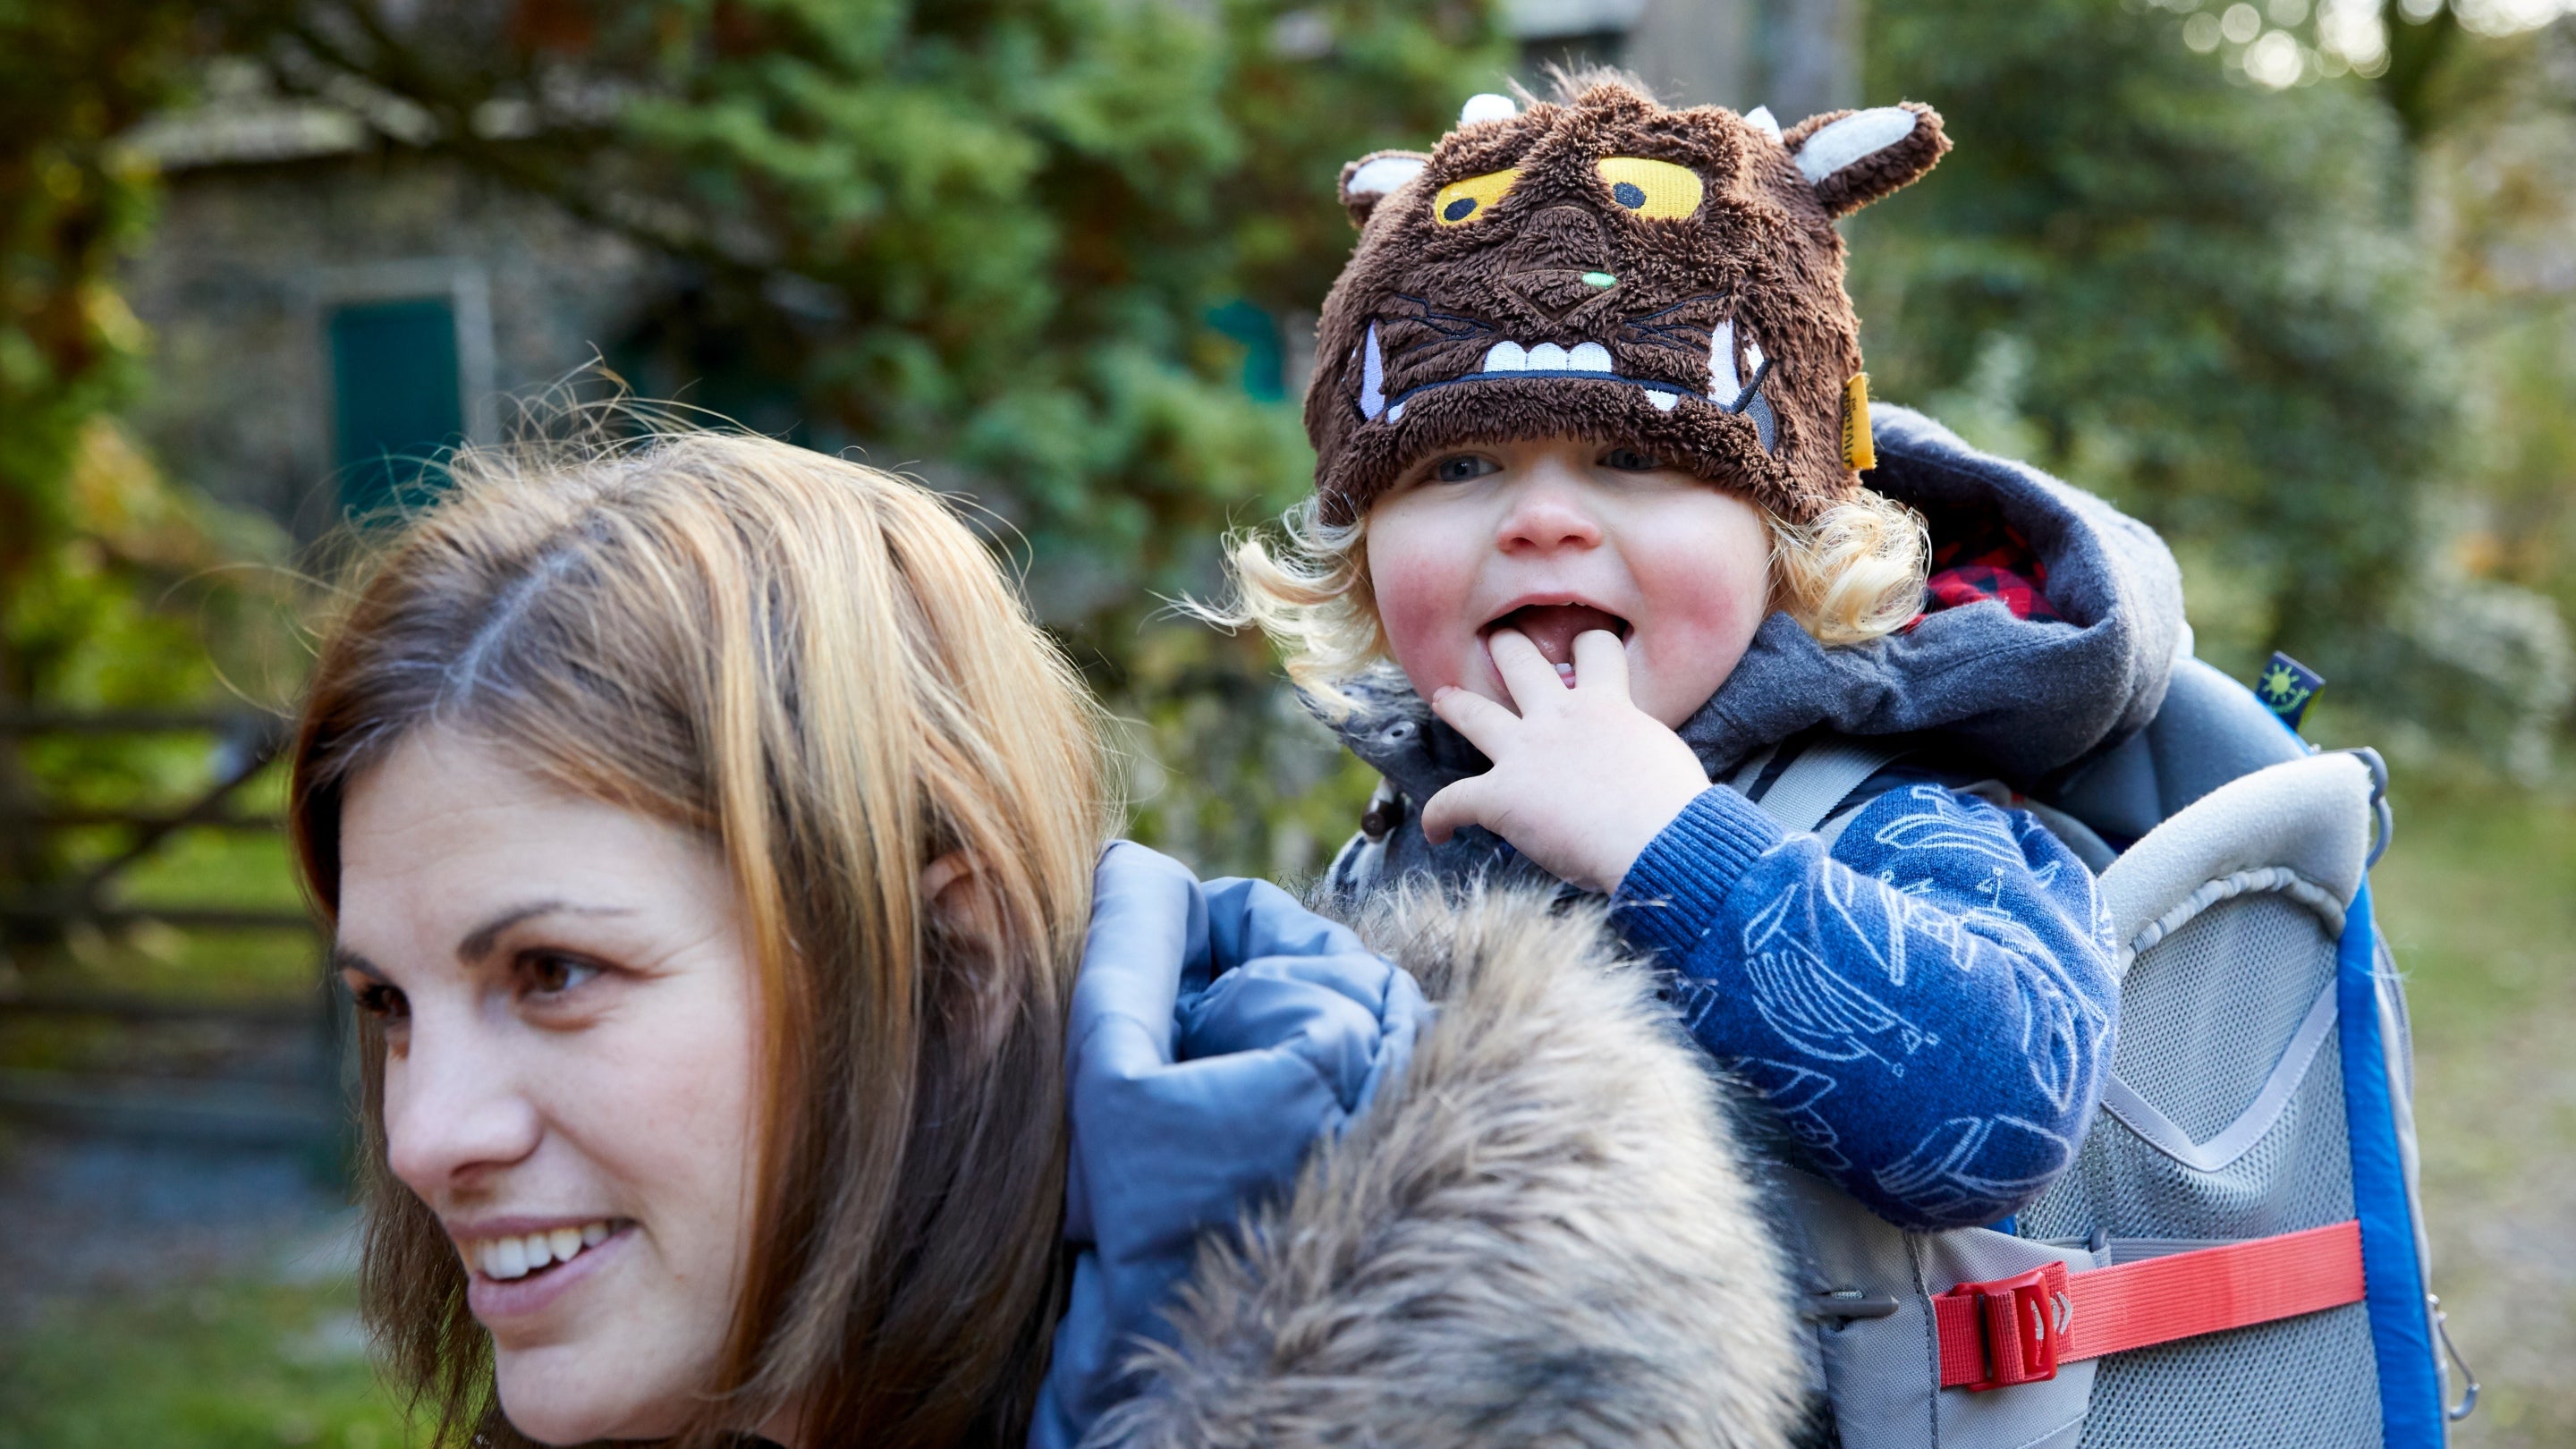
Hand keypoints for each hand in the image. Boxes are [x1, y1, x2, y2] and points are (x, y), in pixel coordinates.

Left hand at [1419, 628, 1711, 892]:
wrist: (1659, 836)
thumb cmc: (1676, 806)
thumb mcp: (1665, 756)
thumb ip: (1639, 749)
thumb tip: (1640, 773)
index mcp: (1609, 703)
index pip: (1596, 651)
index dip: (1587, 647)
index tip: (1581, 649)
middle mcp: (1560, 716)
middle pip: (1521, 661)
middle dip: (1508, 648)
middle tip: (1498, 641)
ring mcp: (1524, 752)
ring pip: (1475, 712)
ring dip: (1455, 704)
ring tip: (1443, 698)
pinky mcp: (1501, 795)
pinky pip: (1453, 801)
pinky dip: (1438, 816)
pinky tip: (1436, 832)